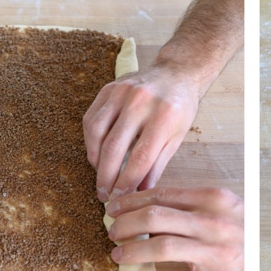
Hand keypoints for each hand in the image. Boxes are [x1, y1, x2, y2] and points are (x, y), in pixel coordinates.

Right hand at [83, 64, 201, 201]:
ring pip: (97, 132)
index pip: (140, 156)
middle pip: (115, 146)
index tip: (120, 197)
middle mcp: (141, 101)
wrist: (176, 72)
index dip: (127, 181)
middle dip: (106, 176)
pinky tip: (96, 154)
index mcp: (164, 115)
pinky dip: (90, 140)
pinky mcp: (109, 87)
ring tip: (99, 176)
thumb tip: (140, 192)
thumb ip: (158, 164)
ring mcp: (122, 92)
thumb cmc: (180, 108)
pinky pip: (91, 118)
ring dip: (95, 160)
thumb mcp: (177, 137)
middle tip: (104, 194)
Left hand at [107, 187, 243, 270]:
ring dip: (132, 250)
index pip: (162, 194)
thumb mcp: (225, 209)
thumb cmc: (244, 234)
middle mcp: (213, 222)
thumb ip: (193, 204)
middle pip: (154, 217)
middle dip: (124, 223)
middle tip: (112, 231)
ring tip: (119, 254)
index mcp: (214, 198)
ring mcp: (214, 252)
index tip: (114, 206)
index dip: (131, 200)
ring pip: (160, 247)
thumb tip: (149, 206)